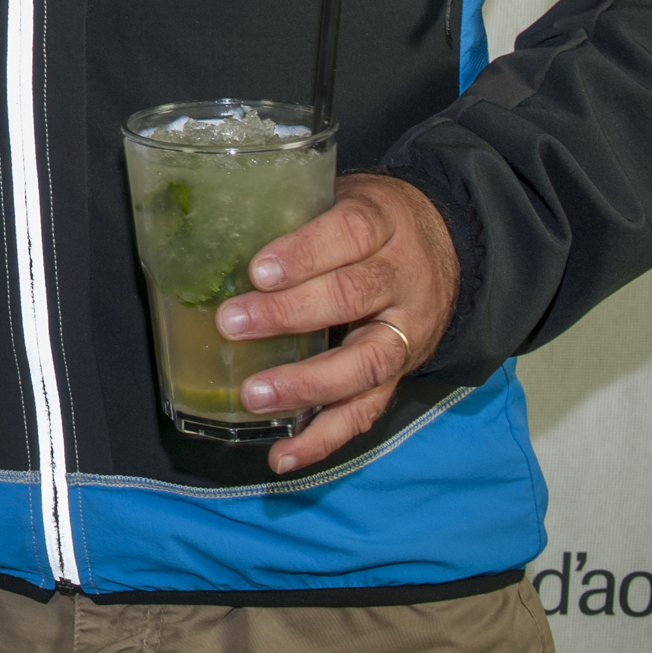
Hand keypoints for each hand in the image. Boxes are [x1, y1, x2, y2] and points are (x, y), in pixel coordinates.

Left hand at [218, 173, 459, 473]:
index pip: (350, 234)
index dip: (304, 253)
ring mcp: (404, 334)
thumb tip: (204, 229)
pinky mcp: (400, 377)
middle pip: (352, 297)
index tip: (257, 270)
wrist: (447, 249)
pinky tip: (283, 455)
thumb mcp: (341, 196)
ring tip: (254, 395)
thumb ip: (290, 213)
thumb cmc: (366, 224)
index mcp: (383, 224)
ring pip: (364, 363)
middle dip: (289, 315)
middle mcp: (400, 281)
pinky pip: (366, 412)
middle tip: (232, 324)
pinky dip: (324, 439)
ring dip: (306, 384)